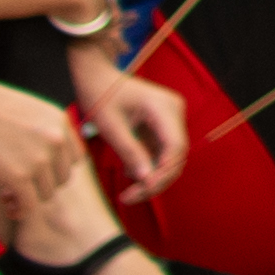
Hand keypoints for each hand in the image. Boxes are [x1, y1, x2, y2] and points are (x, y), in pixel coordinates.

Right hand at [0, 75, 94, 239]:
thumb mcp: (30, 111)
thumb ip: (45, 131)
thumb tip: (47, 158)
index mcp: (61, 122)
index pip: (75, 158)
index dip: (55, 169)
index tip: (36, 173)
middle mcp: (57, 140)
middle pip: (62, 178)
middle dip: (41, 185)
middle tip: (18, 186)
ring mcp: (40, 159)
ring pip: (46, 194)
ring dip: (28, 198)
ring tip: (8, 194)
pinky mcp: (19, 176)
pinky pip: (29, 205)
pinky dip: (19, 210)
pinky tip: (7, 206)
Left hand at [77, 46, 188, 197]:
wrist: (98, 77)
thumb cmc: (101, 97)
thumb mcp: (111, 128)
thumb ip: (130, 153)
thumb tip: (146, 180)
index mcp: (164, 107)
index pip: (175, 147)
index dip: (162, 173)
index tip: (140, 191)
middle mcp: (174, 111)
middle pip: (176, 155)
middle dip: (157, 180)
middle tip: (130, 198)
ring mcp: (171, 117)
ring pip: (171, 157)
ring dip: (153, 176)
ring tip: (129, 192)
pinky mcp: (164, 124)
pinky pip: (163, 151)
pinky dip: (149, 166)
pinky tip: (130, 174)